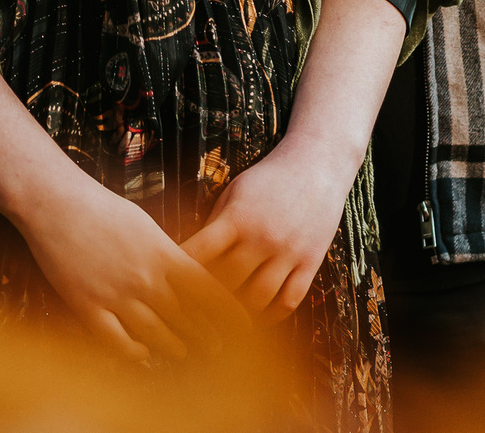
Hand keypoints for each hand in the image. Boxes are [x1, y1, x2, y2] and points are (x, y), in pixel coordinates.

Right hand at [17, 174, 252, 362]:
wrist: (57, 204)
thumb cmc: (103, 209)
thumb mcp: (146, 226)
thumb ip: (166, 253)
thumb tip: (185, 273)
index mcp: (165, 254)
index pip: (208, 291)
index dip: (228, 313)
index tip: (243, 327)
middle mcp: (146, 278)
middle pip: (185, 317)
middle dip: (204, 336)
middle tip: (217, 350)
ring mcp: (117, 295)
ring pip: (154, 333)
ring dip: (171, 346)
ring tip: (182, 353)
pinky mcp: (88, 307)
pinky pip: (115, 340)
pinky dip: (131, 351)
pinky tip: (140, 354)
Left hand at [179, 132, 357, 323]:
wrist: (318, 161)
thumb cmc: (269, 178)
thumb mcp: (235, 192)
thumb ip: (215, 226)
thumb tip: (188, 261)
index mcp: (237, 218)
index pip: (198, 255)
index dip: (178, 273)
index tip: (166, 287)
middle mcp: (263, 237)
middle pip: (225, 283)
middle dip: (206, 299)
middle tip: (192, 314)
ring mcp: (289, 251)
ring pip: (257, 298)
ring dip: (238, 313)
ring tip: (223, 322)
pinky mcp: (311, 261)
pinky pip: (289, 299)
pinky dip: (272, 315)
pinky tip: (259, 317)